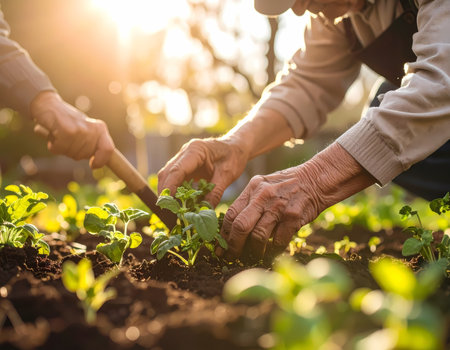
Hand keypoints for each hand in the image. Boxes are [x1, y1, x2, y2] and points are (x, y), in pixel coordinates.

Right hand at [30, 91, 113, 167]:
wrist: (48, 104)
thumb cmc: (66, 120)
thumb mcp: (85, 130)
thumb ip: (92, 144)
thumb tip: (97, 164)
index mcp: (100, 129)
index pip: (108, 149)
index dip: (101, 161)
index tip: (92, 165)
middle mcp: (93, 129)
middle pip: (85, 155)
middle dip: (73, 153)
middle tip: (66, 140)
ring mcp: (81, 130)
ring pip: (72, 154)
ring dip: (62, 148)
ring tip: (59, 135)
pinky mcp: (67, 131)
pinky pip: (60, 149)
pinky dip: (54, 146)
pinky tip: (53, 134)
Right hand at [158, 138, 248, 206]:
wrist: (236, 147)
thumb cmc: (234, 156)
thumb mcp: (228, 175)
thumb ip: (215, 192)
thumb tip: (204, 212)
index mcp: (195, 150)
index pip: (177, 170)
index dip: (170, 188)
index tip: (167, 204)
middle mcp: (185, 153)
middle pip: (167, 174)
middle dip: (165, 194)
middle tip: (168, 214)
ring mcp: (182, 159)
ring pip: (167, 177)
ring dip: (168, 194)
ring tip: (172, 213)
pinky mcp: (184, 166)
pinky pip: (174, 180)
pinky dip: (175, 193)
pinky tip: (179, 206)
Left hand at [220, 143, 374, 259]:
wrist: (315, 179)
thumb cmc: (287, 185)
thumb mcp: (264, 185)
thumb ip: (250, 201)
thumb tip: (232, 226)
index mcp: (253, 188)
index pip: (231, 213)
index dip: (224, 233)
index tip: (221, 246)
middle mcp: (263, 196)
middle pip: (240, 226)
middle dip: (233, 246)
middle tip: (231, 257)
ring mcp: (278, 207)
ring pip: (258, 237)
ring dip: (254, 251)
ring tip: (252, 256)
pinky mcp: (292, 218)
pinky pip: (278, 241)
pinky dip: (273, 250)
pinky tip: (271, 252)